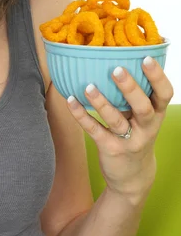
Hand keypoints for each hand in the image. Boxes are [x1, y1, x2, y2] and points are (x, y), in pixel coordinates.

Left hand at [67, 57, 173, 204]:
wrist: (133, 178)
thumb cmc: (136, 135)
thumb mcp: (144, 118)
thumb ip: (136, 95)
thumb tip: (118, 57)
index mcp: (156, 115)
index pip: (164, 94)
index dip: (157, 77)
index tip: (146, 58)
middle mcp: (146, 128)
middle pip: (142, 107)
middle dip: (131, 88)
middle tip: (117, 69)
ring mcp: (128, 141)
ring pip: (116, 120)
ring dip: (101, 102)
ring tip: (88, 86)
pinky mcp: (110, 149)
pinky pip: (95, 130)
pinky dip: (81, 115)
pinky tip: (70, 100)